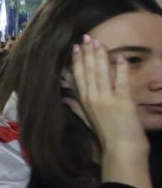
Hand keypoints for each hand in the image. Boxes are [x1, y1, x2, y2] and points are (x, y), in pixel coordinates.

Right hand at [70, 36, 148, 157]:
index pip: (78, 76)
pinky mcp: (123, 102)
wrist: (120, 150)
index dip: (77, 60)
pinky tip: (120, 58)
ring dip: (100, 56)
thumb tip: (64, 98)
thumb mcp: (87, 120)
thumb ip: (76, 107)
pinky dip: (121, 70)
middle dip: (88, 53)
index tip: (76, 47)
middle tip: (87, 37)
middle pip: (88, 71)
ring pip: (101, 73)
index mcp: (84, 101)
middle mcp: (92, 97)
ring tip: (98, 42)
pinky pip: (121, 82)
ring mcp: (107, 99)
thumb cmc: (106, 136)